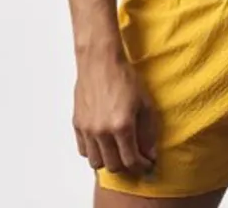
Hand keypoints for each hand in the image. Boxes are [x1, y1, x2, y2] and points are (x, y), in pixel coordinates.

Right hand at [73, 50, 158, 176]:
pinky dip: (94, 151)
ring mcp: (87, 129)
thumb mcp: (145, 103)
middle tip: (134, 158)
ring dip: (108, 161)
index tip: (147, 164)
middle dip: (126, 166)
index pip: (131, 161)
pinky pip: (83, 150)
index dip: (142, 166)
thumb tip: (150, 154)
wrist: (101, 60)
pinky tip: (103, 142)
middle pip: (113, 166)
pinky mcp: (77, 124)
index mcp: (122, 126)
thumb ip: (148, 132)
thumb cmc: (124, 77)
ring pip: (96, 162)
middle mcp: (102, 131)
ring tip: (117, 151)